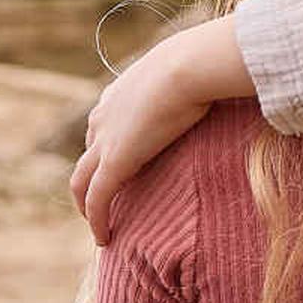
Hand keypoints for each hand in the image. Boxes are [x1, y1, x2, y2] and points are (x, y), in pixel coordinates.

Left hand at [71, 18, 250, 239]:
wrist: (189, 66)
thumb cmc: (200, 64)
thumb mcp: (190, 73)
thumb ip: (192, 87)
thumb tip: (221, 86)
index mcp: (117, 95)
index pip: (103, 127)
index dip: (107, 150)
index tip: (121, 167)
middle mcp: (102, 118)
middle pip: (87, 155)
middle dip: (91, 179)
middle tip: (103, 202)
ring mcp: (104, 141)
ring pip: (82, 181)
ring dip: (87, 204)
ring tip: (99, 226)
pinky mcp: (114, 163)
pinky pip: (97, 199)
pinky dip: (96, 220)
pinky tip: (104, 238)